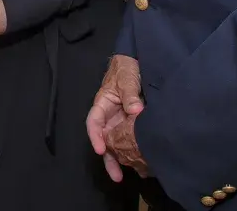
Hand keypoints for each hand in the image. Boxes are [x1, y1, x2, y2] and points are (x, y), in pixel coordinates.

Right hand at [86, 54, 143, 181]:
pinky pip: (131, 138)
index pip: (94, 123)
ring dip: (122, 158)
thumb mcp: (127, 77)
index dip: (96, 137)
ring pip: (118, 142)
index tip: (102, 150)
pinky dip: (134, 150)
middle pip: (105, 139)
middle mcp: (110, 115)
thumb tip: (135, 111)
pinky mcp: (133, 123)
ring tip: (130, 175)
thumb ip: (130, 93)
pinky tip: (142, 162)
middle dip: (109, 158)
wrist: (137, 61)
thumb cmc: (126, 67)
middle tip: (117, 176)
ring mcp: (121, 120)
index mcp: (102, 104)